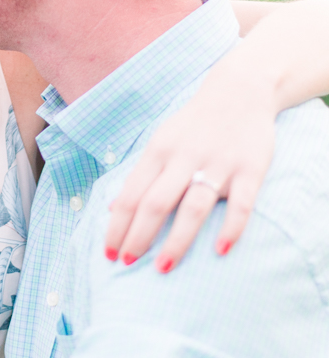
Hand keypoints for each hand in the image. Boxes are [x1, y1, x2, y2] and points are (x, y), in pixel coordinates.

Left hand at [104, 64, 275, 271]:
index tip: (108, 254)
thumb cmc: (194, 124)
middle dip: (138, 236)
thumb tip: (113, 209)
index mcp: (159, 151)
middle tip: (127, 264)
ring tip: (163, 267)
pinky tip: (220, 250)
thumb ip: (140, 175)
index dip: (117, 226)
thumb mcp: (161, 142)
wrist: (241, 89)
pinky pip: (241, 204)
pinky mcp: (250, 169)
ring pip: (193, 206)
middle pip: (155, 202)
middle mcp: (184, 157)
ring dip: (177, 239)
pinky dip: (231, 228)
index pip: (131, 195)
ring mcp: (218, 164)